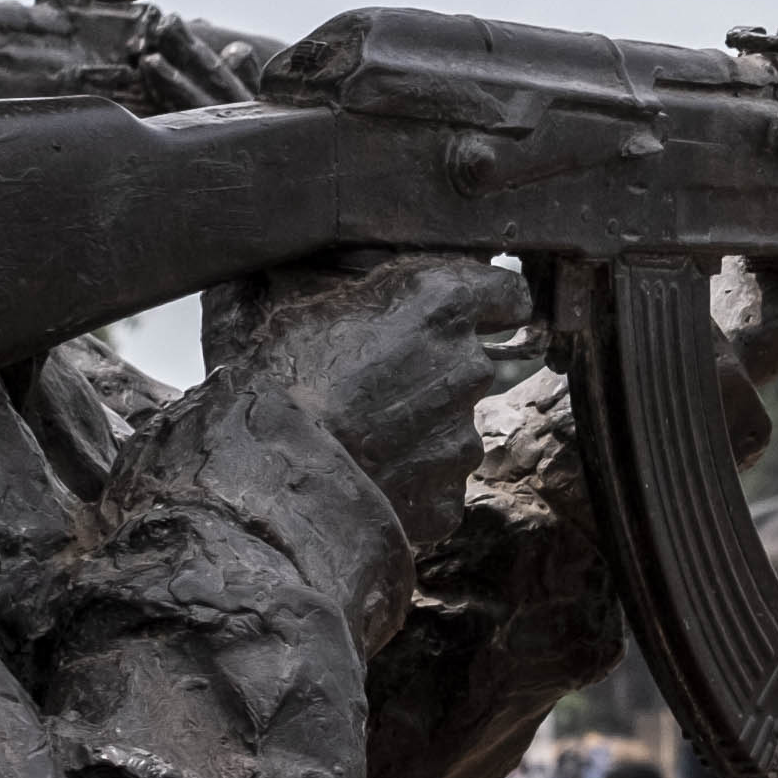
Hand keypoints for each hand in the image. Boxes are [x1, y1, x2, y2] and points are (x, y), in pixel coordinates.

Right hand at [228, 256, 526, 557]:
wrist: (272, 481)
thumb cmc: (278, 384)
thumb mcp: (299, 306)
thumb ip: (346, 291)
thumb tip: (323, 279)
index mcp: (442, 305)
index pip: (506, 293)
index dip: (489, 305)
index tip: (471, 316)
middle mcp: (468, 368)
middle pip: (468, 365)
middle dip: (430, 375)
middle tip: (372, 389)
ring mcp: (463, 439)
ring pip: (449, 429)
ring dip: (415, 432)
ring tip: (357, 442)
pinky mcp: (448, 497)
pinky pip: (434, 484)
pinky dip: (407, 483)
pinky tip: (363, 481)